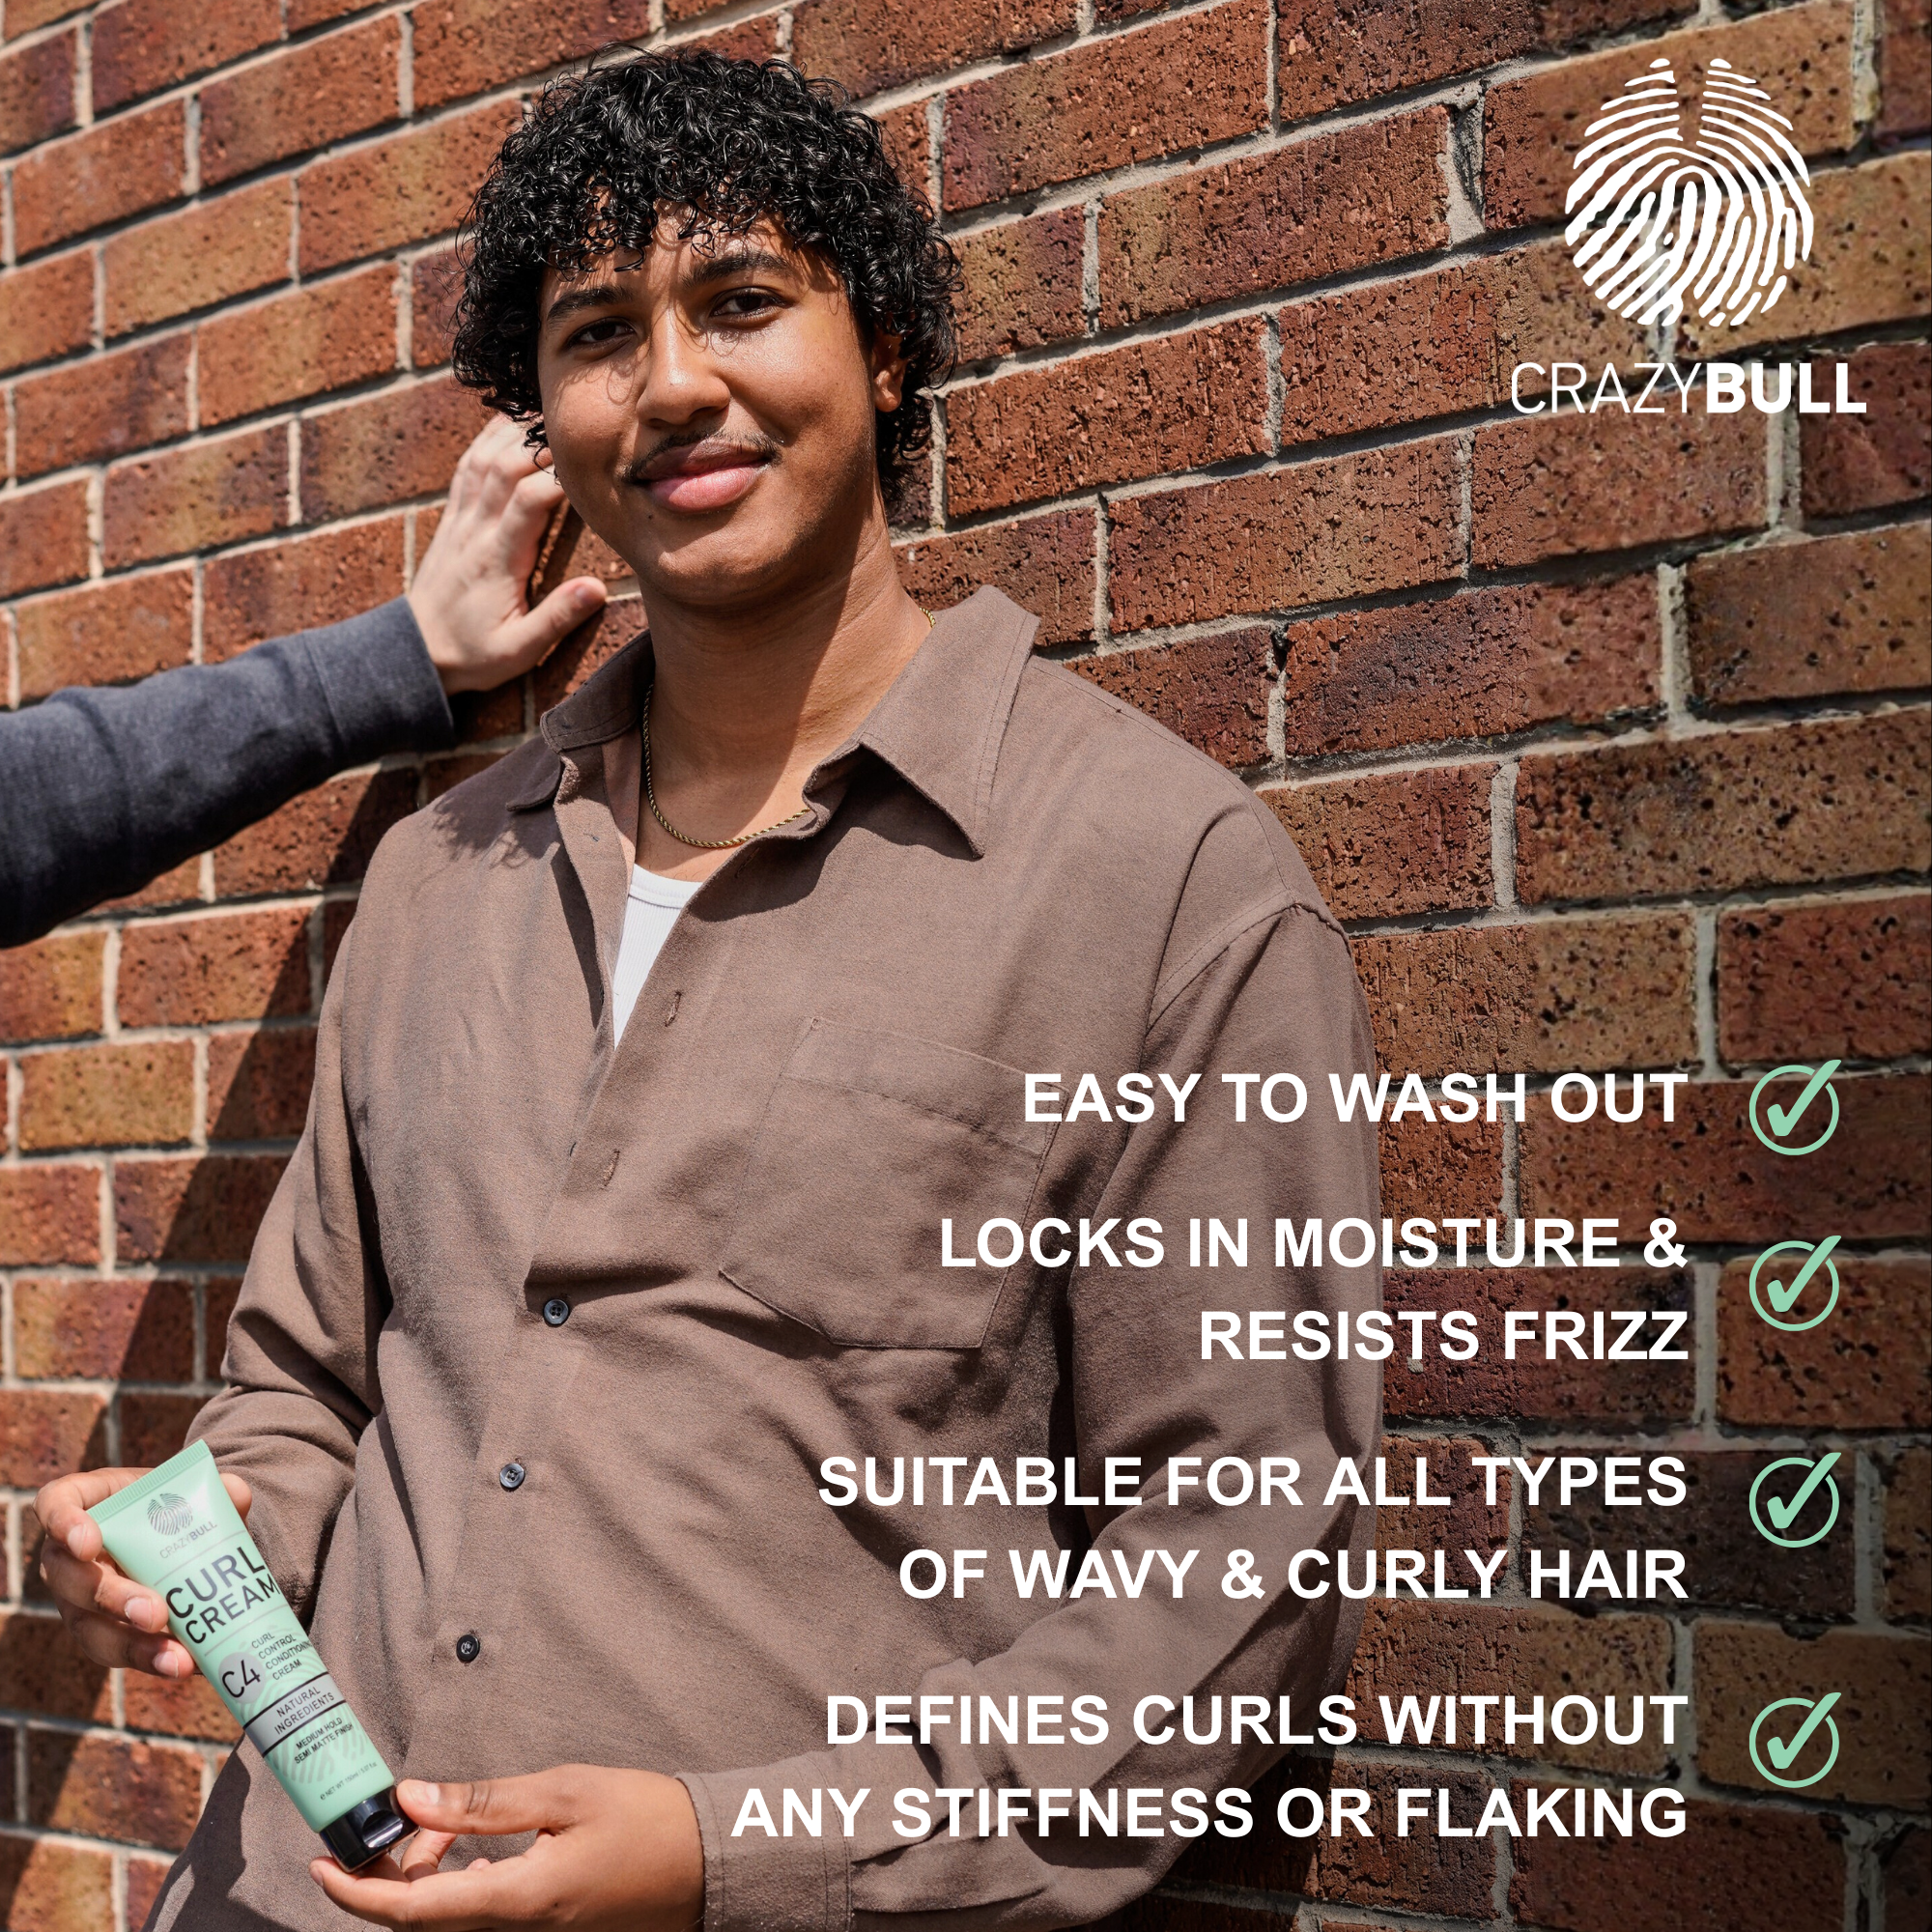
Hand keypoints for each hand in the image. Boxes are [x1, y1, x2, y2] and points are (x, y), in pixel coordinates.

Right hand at [33, 1465, 252, 1679]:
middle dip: (112, 1599)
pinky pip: (116, 1652)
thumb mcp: (191, 1492)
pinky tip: (182, 1664)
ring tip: (175, 1656)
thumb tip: (235, 1494)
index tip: (89, 1541)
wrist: (182, 1541)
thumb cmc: (173, 1506)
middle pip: (71, 1578)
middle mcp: (69, 1556)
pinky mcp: (101, 1633)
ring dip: (132, 1644)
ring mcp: (79, 1600)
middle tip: (154, 1612)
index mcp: (86, 1505)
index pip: (55, 1503)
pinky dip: (150, 1659)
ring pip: (90, 1628)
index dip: (63, 1521)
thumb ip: (213, 1489)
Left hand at [312, 1765, 703, 1930]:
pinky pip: (485, 1915)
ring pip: (455, 1917)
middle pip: (427, 1918)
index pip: (414, 1912)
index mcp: (520, 1902)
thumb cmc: (647, 1820)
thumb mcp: (565, 1792)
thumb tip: (413, 1799)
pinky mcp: (549, 1928)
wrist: (710, 1860)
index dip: (358, 1894)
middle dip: (399, 1870)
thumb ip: (485, 1801)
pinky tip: (481, 1848)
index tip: (320, 1868)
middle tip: (408, 1816)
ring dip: (433, 1875)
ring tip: (446, 1825)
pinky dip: (465, 1882)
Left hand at [408, 416, 608, 695]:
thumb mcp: (519, 650)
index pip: (530, 500)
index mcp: (497, 559)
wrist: (417, 652)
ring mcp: (460, 519)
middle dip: (544, 442)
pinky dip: (489, 438)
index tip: (598, 470)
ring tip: (551, 415)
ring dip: (516, 431)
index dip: (564, 477)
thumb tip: (597, 588)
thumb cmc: (473, 654)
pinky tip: (511, 424)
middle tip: (582, 429)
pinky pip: (467, 465)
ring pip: (483, 457)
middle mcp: (475, 530)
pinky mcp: (452, 518)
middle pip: (505, 465)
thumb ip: (557, 619)